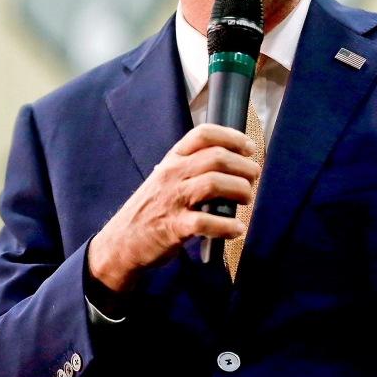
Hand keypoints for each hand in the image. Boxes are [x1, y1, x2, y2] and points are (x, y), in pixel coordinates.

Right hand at [87, 124, 259, 293]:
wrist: (122, 242)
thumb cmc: (152, 208)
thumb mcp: (167, 178)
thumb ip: (192, 168)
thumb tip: (234, 162)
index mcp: (172, 159)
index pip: (203, 134)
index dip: (231, 137)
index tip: (249, 147)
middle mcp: (172, 174)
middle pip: (216, 158)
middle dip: (243, 167)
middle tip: (253, 177)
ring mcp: (172, 200)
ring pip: (214, 184)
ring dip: (239, 191)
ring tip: (247, 200)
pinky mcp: (174, 227)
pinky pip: (206, 222)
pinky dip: (227, 226)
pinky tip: (237, 229)